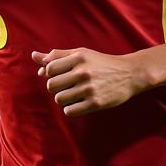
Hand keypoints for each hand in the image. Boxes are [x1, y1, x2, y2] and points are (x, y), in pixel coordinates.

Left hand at [32, 47, 146, 116]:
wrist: (130, 74)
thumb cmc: (101, 63)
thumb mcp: (81, 54)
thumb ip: (57, 56)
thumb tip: (34, 56)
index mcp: (78, 58)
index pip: (49, 69)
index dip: (51, 74)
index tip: (61, 76)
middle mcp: (83, 72)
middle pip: (51, 86)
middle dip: (56, 88)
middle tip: (68, 86)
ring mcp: (89, 89)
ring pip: (59, 99)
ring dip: (64, 99)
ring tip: (75, 94)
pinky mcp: (96, 103)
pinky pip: (70, 111)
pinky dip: (71, 109)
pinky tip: (79, 103)